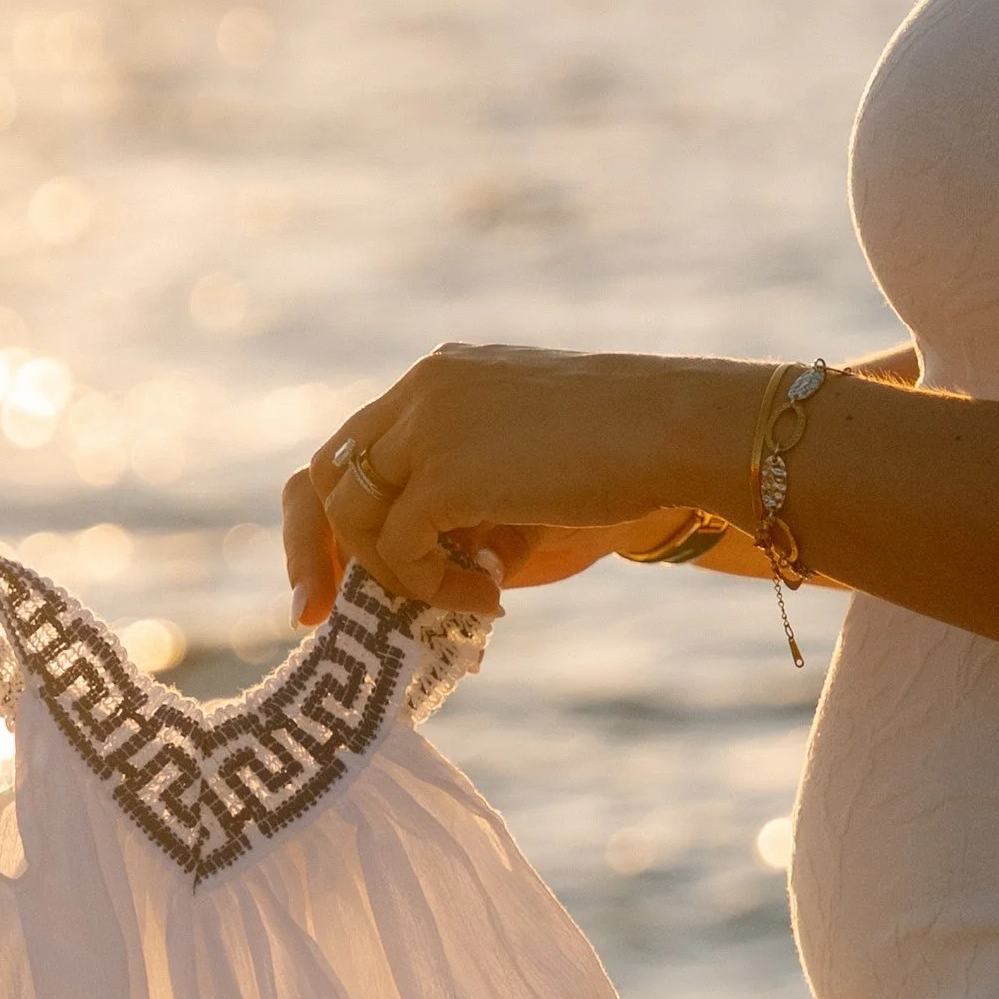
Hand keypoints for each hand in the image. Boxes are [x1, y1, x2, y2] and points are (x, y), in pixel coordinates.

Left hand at [284, 343, 747, 614]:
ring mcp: (430, 424)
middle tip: (333, 617)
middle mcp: (423, 390)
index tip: (328, 584)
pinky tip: (492, 595)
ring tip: (468, 595)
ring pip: (353, 515)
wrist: (679, 433)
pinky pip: (401, 545)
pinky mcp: (447, 470)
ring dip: (399, 575)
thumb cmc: (622, 462)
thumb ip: (462, 508)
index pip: (348, 448)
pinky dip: (432, 586)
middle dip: (319, 555)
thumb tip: (414, 582)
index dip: (327, 519)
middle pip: (320, 476)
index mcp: (439, 381)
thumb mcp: (521, 475)